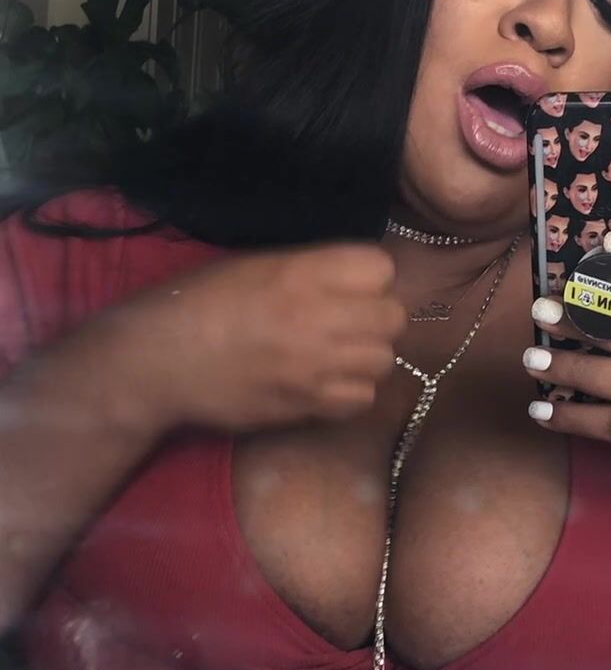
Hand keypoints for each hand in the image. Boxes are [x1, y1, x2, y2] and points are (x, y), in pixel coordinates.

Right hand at [108, 243, 406, 435]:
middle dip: (376, 318)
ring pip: (383, 361)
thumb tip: (352, 280)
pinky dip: (351, 392)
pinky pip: (361, 399)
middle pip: (393, 317)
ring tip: (337, 354)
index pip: (381, 268)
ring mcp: (315, 366)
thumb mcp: (252, 265)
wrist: (158, 361)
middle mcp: (317, 317)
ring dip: (366, 357)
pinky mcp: (306, 405)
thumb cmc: (196, 303)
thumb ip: (308, 269)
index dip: (370, 277)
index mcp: (301, 272)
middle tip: (349, 323)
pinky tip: (326, 383)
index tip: (350, 285)